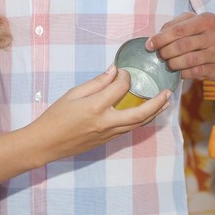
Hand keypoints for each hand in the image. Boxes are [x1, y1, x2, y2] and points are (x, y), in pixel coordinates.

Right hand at [29, 65, 170, 162]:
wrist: (46, 143)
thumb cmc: (56, 116)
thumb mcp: (73, 94)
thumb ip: (97, 82)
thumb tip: (114, 70)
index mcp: (96, 107)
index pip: (121, 88)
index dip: (125, 77)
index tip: (123, 72)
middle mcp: (106, 122)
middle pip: (140, 113)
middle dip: (157, 102)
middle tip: (168, 92)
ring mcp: (108, 134)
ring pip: (138, 124)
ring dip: (153, 113)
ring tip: (164, 103)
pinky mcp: (107, 141)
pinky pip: (128, 129)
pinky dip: (140, 120)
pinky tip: (145, 114)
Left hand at [146, 12, 214, 81]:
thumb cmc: (209, 33)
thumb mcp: (196, 22)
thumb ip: (176, 25)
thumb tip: (156, 35)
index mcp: (207, 20)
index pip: (178, 29)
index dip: (161, 38)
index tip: (149, 44)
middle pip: (182, 45)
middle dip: (165, 52)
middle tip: (160, 55)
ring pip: (188, 60)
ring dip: (173, 64)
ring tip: (168, 64)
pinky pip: (195, 72)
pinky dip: (183, 73)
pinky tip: (180, 71)